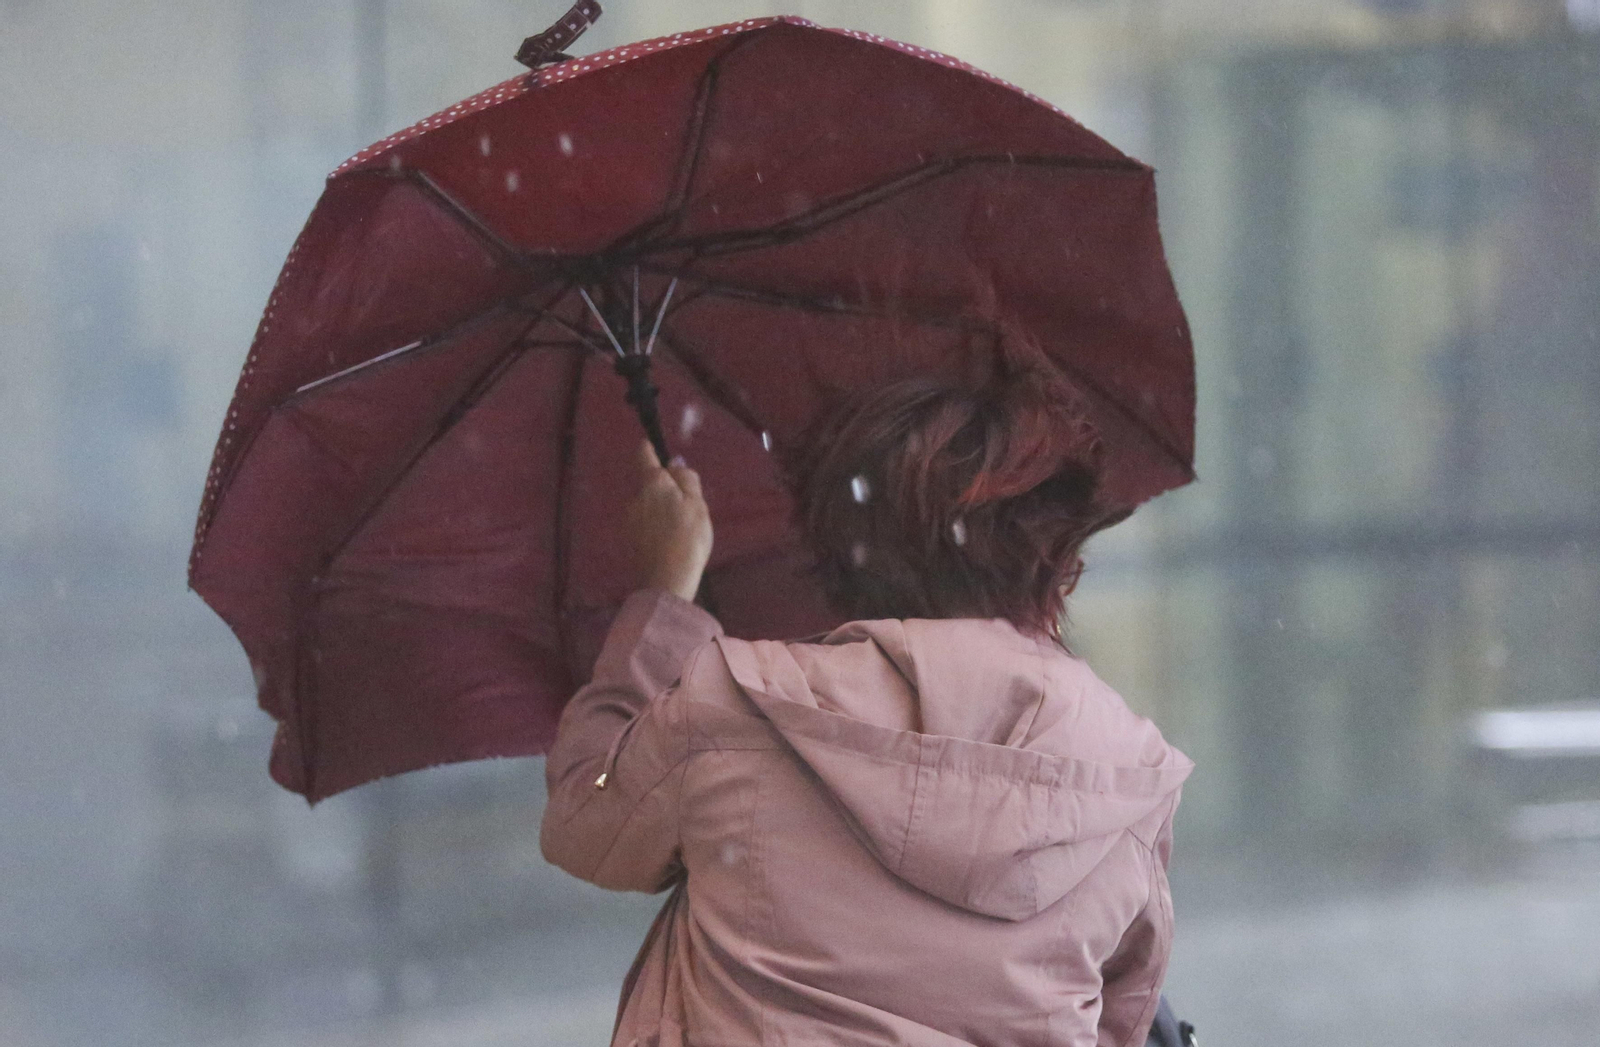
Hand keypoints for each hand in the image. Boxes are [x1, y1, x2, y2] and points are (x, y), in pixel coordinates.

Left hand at [626, 439, 712, 602]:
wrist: (666, 581)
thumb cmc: (688, 538)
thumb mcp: (697, 504)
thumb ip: (686, 480)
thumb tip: (674, 463)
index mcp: (652, 483)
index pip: (644, 455)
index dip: (649, 449)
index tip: (653, 446)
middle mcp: (635, 497)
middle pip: (649, 483)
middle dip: (664, 488)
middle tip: (687, 504)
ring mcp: (629, 519)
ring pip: (647, 504)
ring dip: (661, 509)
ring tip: (682, 528)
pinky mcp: (629, 539)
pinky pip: (645, 523)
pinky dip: (656, 526)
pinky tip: (671, 541)